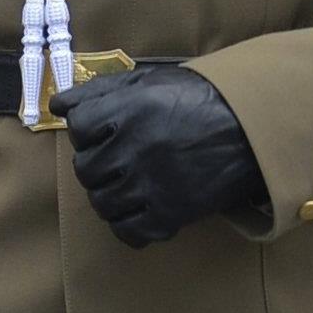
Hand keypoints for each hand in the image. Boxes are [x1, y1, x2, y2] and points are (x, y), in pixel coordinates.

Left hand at [54, 64, 267, 247]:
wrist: (253, 128)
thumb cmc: (202, 97)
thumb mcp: (151, 80)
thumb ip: (101, 90)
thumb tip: (59, 104)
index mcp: (130, 110)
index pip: (79, 128)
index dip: (87, 130)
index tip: (102, 132)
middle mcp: (136, 148)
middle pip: (87, 169)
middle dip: (97, 164)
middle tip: (117, 159)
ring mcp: (152, 184)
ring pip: (103, 203)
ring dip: (110, 195)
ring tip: (129, 184)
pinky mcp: (171, 213)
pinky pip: (129, 231)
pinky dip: (128, 225)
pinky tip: (141, 210)